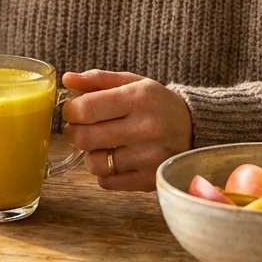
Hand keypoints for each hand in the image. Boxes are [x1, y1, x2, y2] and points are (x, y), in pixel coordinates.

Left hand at [61, 69, 192, 191]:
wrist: (195, 129)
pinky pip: (106, 182)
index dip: (70, 110)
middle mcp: (146, 128)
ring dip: (91, 154)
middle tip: (80, 128)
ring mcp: (148, 157)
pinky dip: (105, 172)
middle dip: (73, 133)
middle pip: (84, 138)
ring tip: (103, 144)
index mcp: (139, 98)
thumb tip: (67, 79)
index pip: (86, 108)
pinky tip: (117, 159)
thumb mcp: (133, 83)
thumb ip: (98, 80)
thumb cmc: (156, 104)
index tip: (73, 110)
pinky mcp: (148, 180)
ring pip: (93, 163)